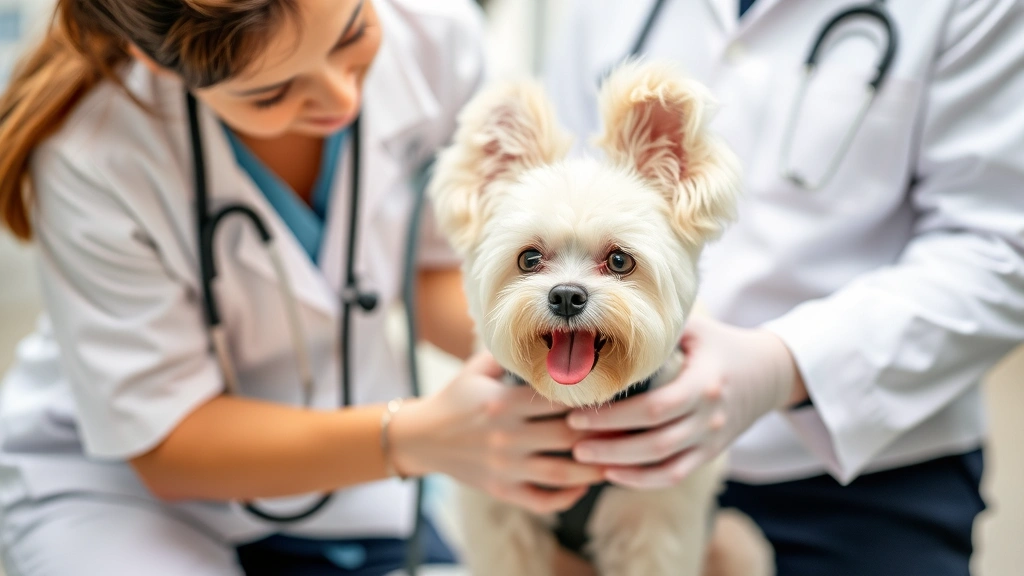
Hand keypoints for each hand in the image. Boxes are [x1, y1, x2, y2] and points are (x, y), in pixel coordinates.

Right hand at [390, 352, 604, 513]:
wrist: (421, 438)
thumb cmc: (456, 397)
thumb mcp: (478, 368)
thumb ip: (512, 353)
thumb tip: (554, 332)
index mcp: (502, 402)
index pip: (557, 400)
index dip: (590, 398)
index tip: (614, 395)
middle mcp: (505, 436)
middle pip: (568, 437)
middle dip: (602, 435)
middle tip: (629, 429)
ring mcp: (504, 467)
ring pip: (561, 473)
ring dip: (594, 470)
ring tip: (617, 461)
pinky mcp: (502, 490)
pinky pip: (541, 500)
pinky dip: (567, 497)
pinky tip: (583, 485)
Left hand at [567, 315, 802, 488]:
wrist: (768, 373)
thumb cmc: (719, 344)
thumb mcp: (694, 328)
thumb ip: (658, 330)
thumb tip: (604, 322)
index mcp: (704, 383)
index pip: (654, 408)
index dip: (614, 417)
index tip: (578, 413)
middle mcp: (710, 417)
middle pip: (655, 442)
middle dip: (609, 446)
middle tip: (572, 441)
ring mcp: (711, 439)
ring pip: (664, 465)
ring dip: (621, 466)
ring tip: (583, 458)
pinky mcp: (709, 453)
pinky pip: (674, 474)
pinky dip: (642, 480)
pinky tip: (612, 474)